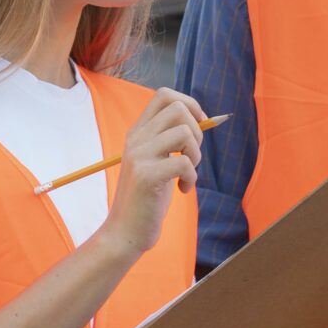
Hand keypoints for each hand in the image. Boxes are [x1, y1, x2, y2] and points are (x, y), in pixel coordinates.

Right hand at [98, 89, 206, 258]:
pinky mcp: (146, 176)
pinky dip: (191, 177)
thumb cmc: (147, 197)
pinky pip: (184, 163)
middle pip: (177, 108)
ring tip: (187, 173)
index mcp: (138, 132)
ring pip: (184, 132)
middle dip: (197, 129)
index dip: (190, 104)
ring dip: (195, 154)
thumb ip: (169, 140)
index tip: (198, 127)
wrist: (125, 232)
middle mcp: (136, 139)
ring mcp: (139, 156)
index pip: (164, 95)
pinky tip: (182, 190)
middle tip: (191, 154)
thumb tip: (202, 119)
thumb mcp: (156, 161)